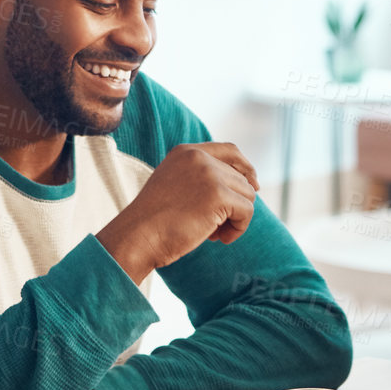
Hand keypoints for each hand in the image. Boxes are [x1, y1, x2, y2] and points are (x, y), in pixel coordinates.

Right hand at [98, 142, 258, 281]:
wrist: (137, 237)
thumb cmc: (154, 223)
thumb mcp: (176, 188)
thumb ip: (202, 179)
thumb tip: (246, 187)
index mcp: (186, 152)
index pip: (230, 150)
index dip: (246, 168)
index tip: (254, 186)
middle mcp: (199, 157)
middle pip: (242, 179)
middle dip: (234, 206)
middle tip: (215, 229)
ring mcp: (209, 174)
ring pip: (247, 195)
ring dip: (235, 219)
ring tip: (213, 234)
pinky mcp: (219, 195)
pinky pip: (247, 212)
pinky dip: (238, 229)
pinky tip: (218, 239)